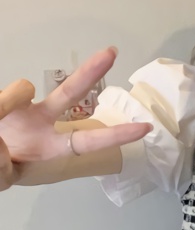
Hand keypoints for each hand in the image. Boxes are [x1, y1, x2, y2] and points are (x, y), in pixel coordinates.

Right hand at [0, 47, 151, 190]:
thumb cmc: (0, 167)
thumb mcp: (5, 176)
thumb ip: (5, 166)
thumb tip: (7, 139)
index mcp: (52, 147)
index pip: (89, 141)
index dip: (117, 135)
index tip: (146, 128)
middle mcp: (43, 122)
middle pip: (71, 93)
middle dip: (91, 72)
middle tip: (111, 52)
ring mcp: (22, 107)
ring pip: (23, 88)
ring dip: (5, 105)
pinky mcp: (3, 97)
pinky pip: (2, 95)